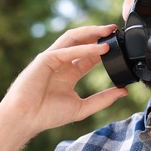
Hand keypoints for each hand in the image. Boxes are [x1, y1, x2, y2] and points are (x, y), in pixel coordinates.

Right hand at [0, 24, 127, 134]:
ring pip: (74, 38)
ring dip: (92, 32)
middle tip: (116, 30)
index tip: (121, 45)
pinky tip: (100, 48)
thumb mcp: (82, 107)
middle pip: (82, 41)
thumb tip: (124, 91)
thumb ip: (103, 99)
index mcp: (70, 72)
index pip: (90, 55)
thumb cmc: (48, 114)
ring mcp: (53, 58)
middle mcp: (62, 62)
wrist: (26, 120)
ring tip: (109, 30)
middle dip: (99, 33)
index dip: (104, 48)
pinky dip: (85, 48)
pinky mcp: (45, 59)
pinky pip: (68, 50)